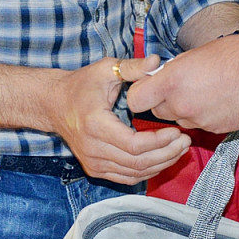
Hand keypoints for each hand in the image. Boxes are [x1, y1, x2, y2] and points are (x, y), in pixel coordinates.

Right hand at [48, 56, 190, 184]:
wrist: (53, 103)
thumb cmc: (81, 85)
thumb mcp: (105, 69)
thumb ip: (132, 67)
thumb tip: (156, 61)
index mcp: (96, 125)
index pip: (134, 145)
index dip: (159, 142)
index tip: (177, 132)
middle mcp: (93, 149)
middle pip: (137, 163)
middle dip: (166, 154)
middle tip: (185, 142)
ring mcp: (93, 162)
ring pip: (134, 174)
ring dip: (160, 164)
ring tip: (179, 150)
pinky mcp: (95, 169)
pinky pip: (126, 177)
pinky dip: (146, 172)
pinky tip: (161, 159)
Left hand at [125, 36, 238, 133]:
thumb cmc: (234, 55)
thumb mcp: (195, 55)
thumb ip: (173, 70)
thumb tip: (161, 75)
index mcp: (172, 81)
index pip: (136, 99)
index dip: (139, 94)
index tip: (147, 87)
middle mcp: (182, 104)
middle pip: (157, 112)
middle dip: (163, 102)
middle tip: (179, 87)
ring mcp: (199, 120)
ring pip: (180, 120)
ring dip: (185, 110)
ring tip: (205, 91)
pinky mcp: (216, 130)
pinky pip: (200, 125)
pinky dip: (205, 116)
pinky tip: (219, 100)